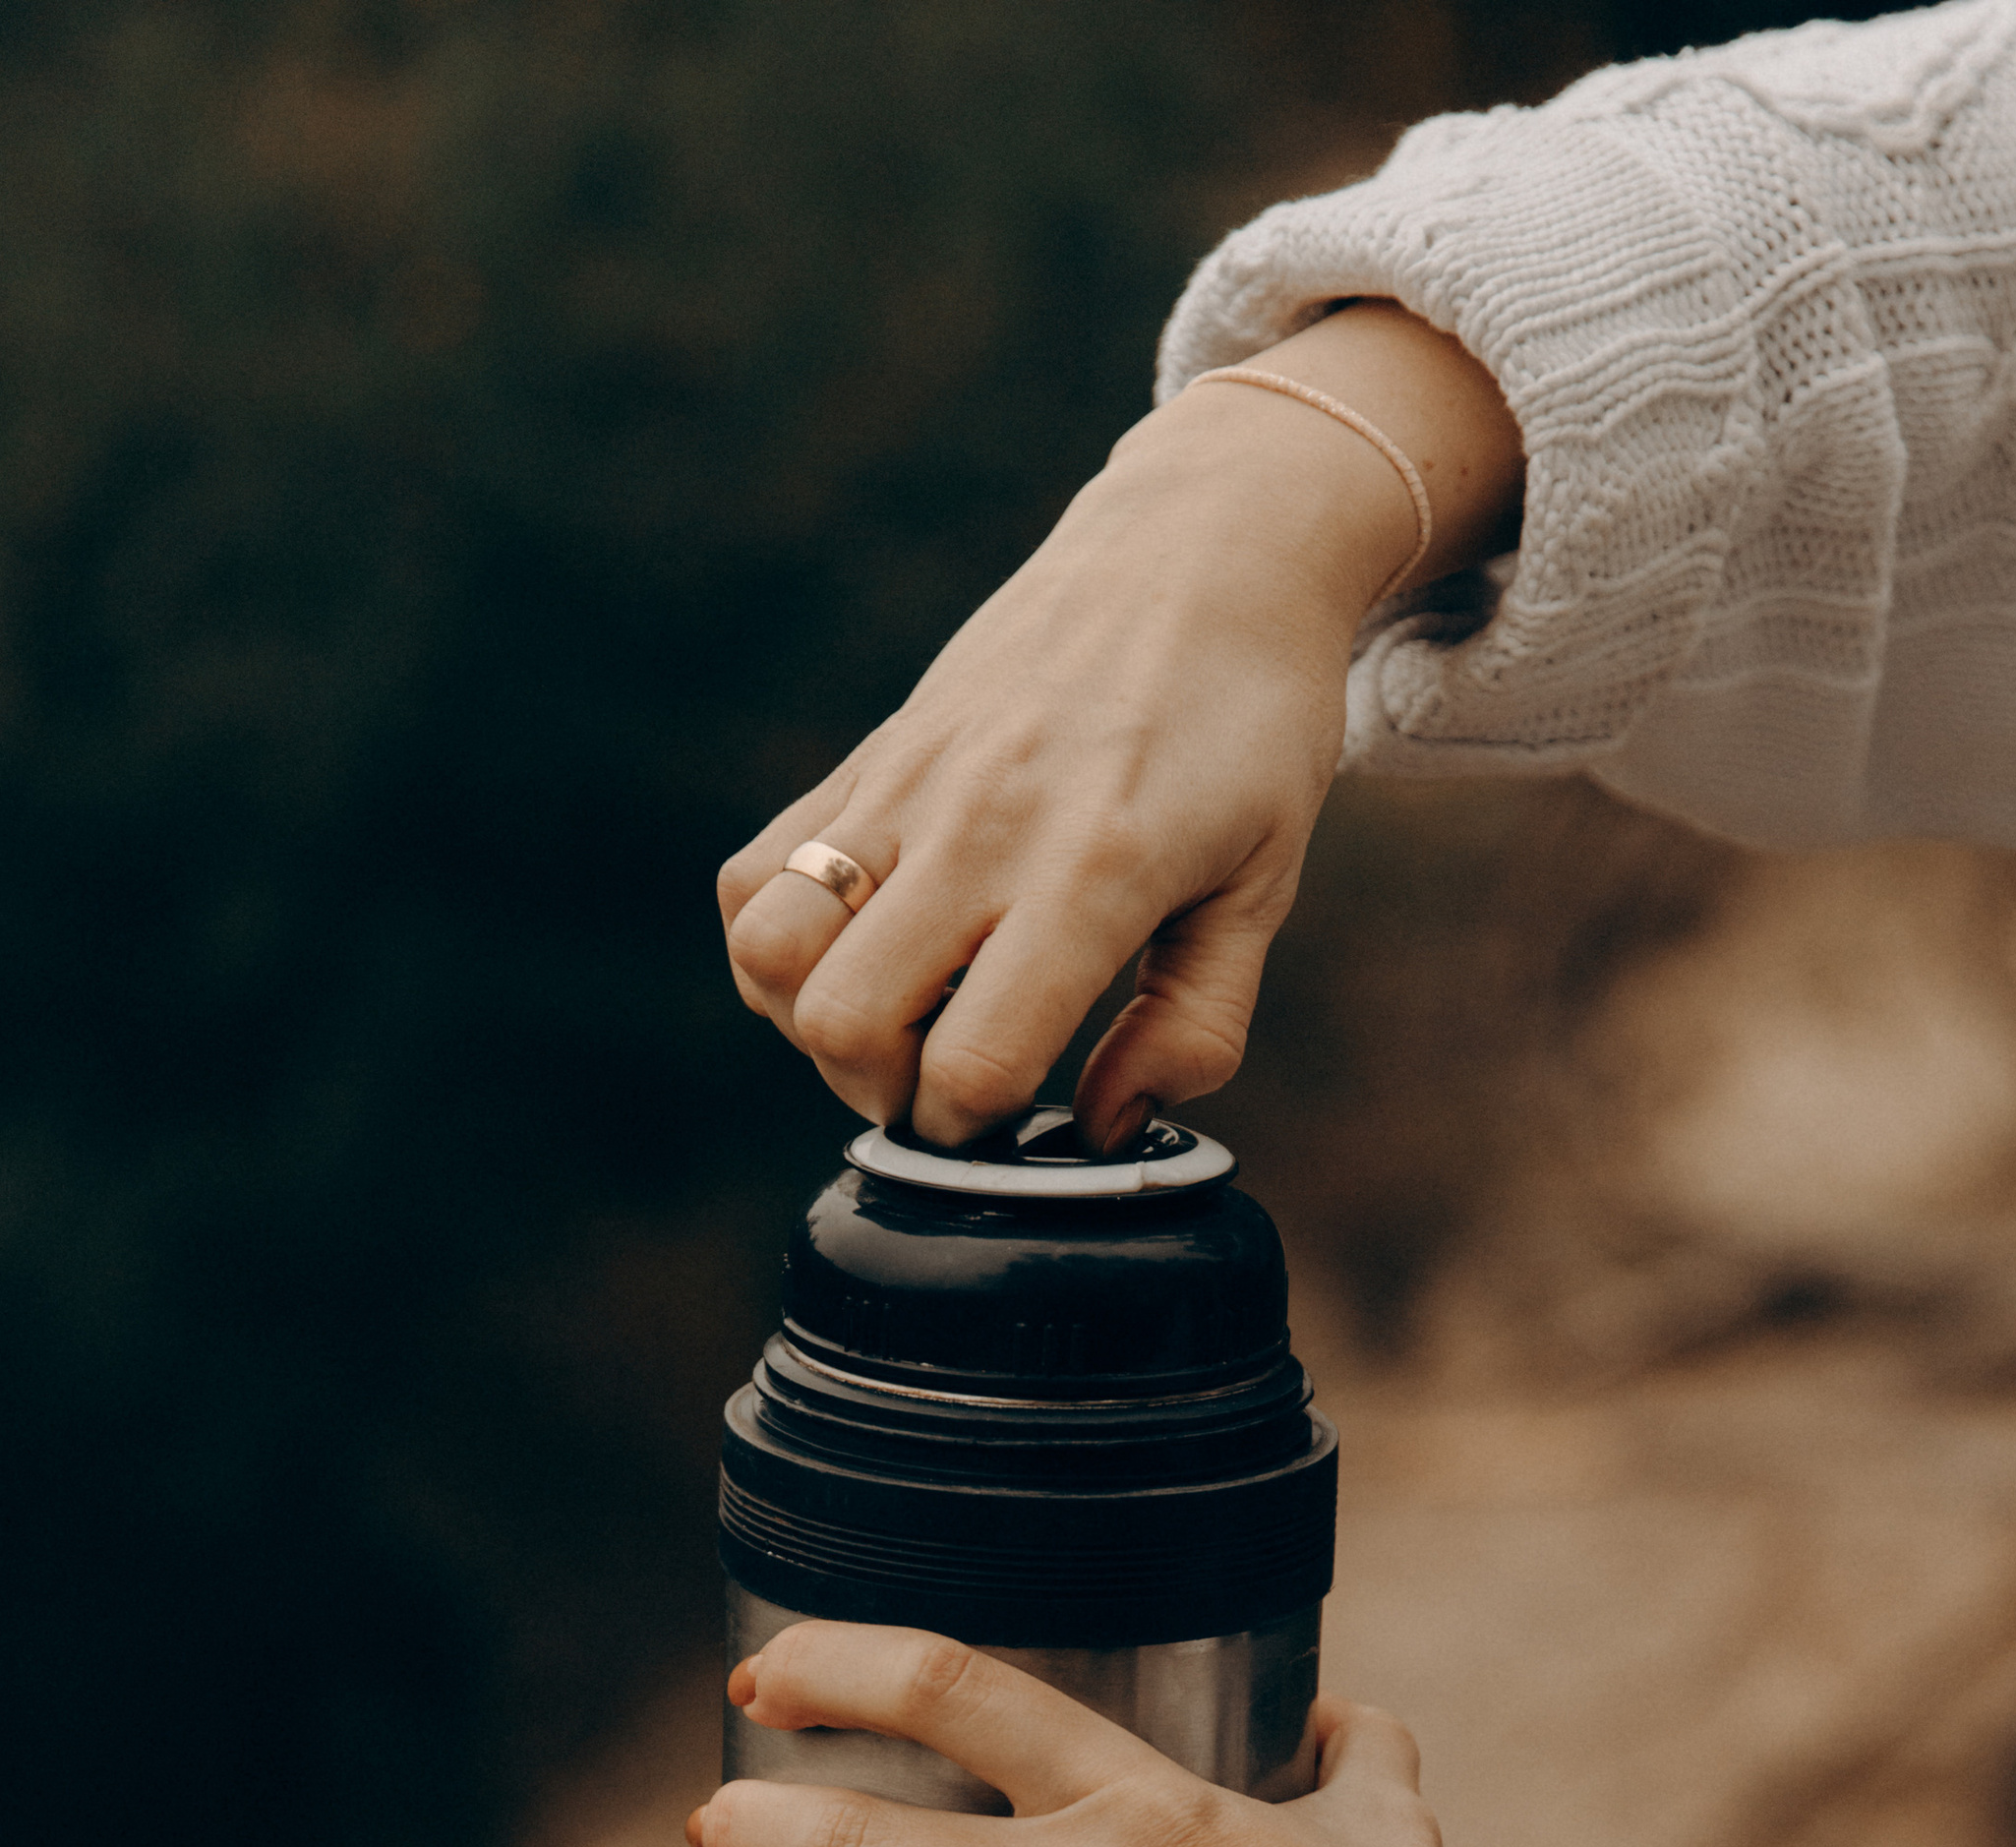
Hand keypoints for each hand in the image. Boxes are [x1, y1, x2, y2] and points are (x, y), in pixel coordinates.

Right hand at [717, 306, 1522, 1153]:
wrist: (1202, 547)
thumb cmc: (1250, 724)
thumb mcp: (1262, 888)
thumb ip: (1194, 1028)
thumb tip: (1107, 1127)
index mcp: (1094, 871)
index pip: (972, 1060)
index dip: (979, 1129)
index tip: (1014, 1119)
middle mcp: (980, 825)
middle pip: (842, 1022)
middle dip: (884, 1091)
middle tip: (947, 1075)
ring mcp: (907, 783)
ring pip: (767, 948)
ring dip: (808, 1019)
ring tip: (893, 1015)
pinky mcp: (869, 755)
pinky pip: (752, 874)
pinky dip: (773, 941)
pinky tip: (857, 950)